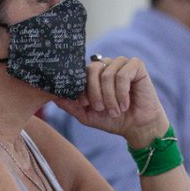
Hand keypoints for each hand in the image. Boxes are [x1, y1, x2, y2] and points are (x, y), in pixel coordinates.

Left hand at [52, 56, 168, 147]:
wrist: (137, 127)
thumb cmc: (112, 120)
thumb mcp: (86, 115)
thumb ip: (70, 105)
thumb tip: (52, 95)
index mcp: (93, 74)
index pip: (80, 72)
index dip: (81, 89)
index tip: (86, 105)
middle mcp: (106, 65)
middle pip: (92, 69)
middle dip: (94, 92)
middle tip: (100, 108)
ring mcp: (121, 63)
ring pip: (107, 74)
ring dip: (110, 97)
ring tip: (116, 111)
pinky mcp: (136, 65)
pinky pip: (122, 75)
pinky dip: (122, 93)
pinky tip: (126, 104)